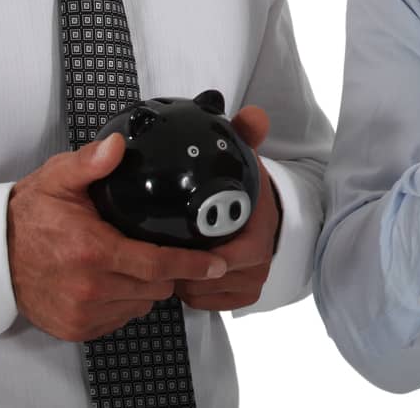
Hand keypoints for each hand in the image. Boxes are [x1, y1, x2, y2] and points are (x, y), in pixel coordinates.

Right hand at [7, 133, 229, 341]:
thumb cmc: (29, 215)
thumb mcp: (58, 178)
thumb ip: (91, 161)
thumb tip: (117, 145)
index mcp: (93, 252)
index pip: (158, 264)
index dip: (192, 265)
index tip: (216, 263)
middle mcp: (89, 288)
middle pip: (155, 287)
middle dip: (166, 270)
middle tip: (156, 247)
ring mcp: (82, 313)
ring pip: (140, 305)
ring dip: (145, 288)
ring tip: (130, 262)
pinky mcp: (76, 328)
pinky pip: (119, 319)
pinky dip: (124, 303)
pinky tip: (113, 282)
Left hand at [174, 105, 280, 311]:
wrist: (261, 212)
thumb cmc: (244, 188)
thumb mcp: (243, 157)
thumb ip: (245, 134)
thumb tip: (254, 115)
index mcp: (258, 232)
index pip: (222, 258)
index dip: (193, 254)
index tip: (172, 239)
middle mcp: (259, 262)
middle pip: (205, 279)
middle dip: (179, 265)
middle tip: (159, 245)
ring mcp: (251, 282)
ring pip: (201, 294)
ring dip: (181, 279)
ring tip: (167, 255)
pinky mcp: (241, 298)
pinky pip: (205, 303)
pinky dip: (191, 291)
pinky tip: (181, 270)